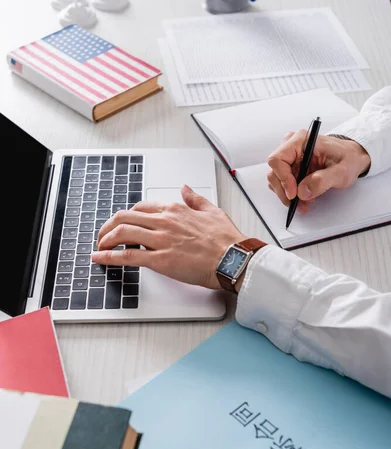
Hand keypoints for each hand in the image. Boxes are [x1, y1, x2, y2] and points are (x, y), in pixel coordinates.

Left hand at [92, 185, 244, 289]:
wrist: (233, 259)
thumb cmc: (227, 240)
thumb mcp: (212, 211)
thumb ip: (195, 199)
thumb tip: (185, 188)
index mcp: (175, 210)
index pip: (141, 207)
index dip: (126, 216)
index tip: (121, 224)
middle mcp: (164, 221)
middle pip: (124, 217)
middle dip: (108, 226)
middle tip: (103, 236)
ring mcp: (161, 240)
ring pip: (122, 233)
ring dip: (105, 240)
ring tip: (99, 247)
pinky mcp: (160, 260)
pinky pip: (127, 256)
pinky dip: (109, 257)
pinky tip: (100, 258)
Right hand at [267, 131, 370, 210]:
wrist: (351, 158)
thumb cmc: (348, 159)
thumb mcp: (341, 171)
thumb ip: (322, 180)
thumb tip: (303, 192)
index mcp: (301, 141)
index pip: (277, 159)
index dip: (283, 179)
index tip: (294, 194)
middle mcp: (291, 147)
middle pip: (274, 172)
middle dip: (284, 191)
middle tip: (298, 203)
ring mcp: (290, 158)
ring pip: (276, 181)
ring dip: (287, 196)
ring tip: (304, 203)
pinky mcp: (291, 168)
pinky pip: (283, 184)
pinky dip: (290, 195)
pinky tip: (303, 199)